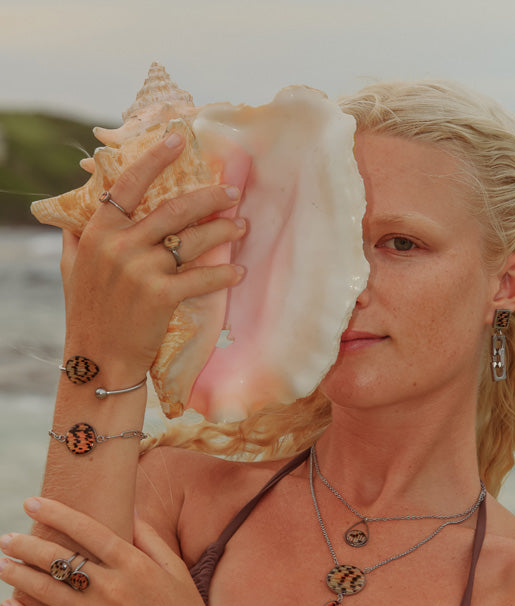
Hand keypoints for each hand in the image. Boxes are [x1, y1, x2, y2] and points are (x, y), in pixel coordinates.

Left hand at [0, 497, 218, 605]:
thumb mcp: (176, 569)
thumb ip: (150, 538)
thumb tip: (129, 510)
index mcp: (135, 565)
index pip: (88, 531)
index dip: (57, 514)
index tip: (32, 502)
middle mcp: (114, 589)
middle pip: (60, 559)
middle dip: (27, 545)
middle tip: (6, 537)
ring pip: (47, 591)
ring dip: (18, 576)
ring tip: (1, 564)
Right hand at [62, 133, 245, 381]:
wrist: (98, 358)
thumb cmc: (87, 313)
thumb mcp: (72, 268)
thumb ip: (78, 237)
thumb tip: (78, 213)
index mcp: (98, 232)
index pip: (128, 184)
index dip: (154, 158)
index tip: (178, 139)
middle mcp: (120, 245)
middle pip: (173, 209)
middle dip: (208, 197)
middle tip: (232, 192)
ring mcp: (141, 270)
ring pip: (192, 240)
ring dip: (223, 232)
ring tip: (242, 226)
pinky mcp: (161, 296)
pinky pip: (201, 278)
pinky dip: (224, 275)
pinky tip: (239, 272)